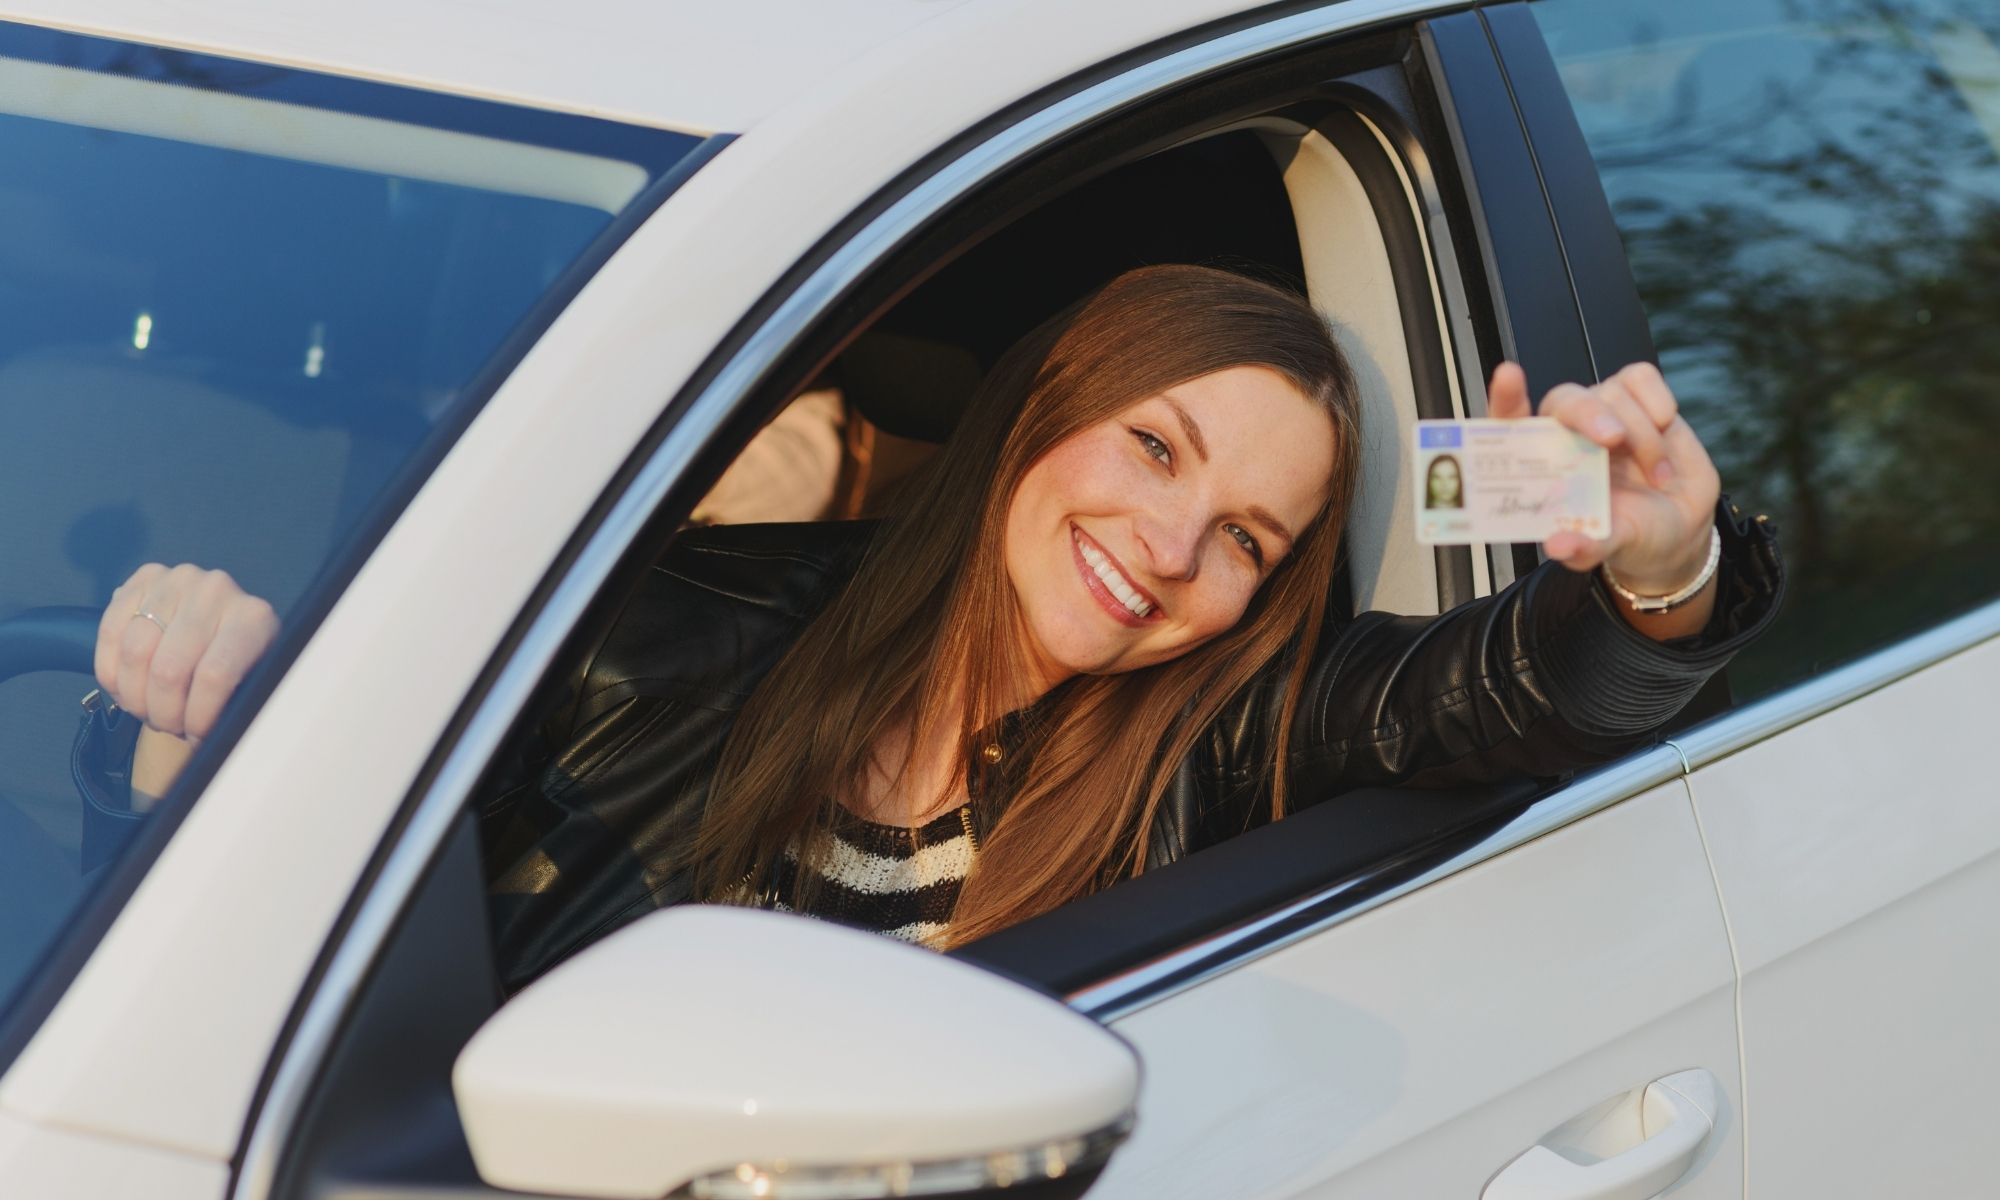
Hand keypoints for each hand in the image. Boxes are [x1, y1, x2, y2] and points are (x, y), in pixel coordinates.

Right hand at [94, 563, 279, 742]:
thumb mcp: (251, 684)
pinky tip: (126, 689)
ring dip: (134, 697)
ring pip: (134, 653)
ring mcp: (177, 580)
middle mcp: (216, 590)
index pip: (214, 676)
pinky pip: (110, 633)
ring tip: (149, 710)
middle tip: (169, 725)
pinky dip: (111, 672)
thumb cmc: (238, 666)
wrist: (220, 626)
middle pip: (168, 669)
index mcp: (253, 618)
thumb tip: (216, 739)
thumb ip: (238, 704)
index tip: (195, 735)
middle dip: (162, 712)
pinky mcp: (143, 578)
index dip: (197, 716)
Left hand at [1487, 361, 1719, 592]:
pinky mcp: (1637, 397)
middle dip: (1588, 413)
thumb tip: (1558, 546)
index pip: (1510, 424)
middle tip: (1614, 439)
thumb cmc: (1629, 532)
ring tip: (1657, 476)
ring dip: (1643, 436)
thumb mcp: (1609, 546)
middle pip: (1564, 399)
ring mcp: (1602, 411)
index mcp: (1544, 465)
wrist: (1679, 528)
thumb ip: (1585, 548)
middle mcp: (1566, 431)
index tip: (1508, 377)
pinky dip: (1657, 402)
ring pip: (1612, 394)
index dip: (1505, 398)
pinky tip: (1664, 429)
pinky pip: (1640, 377)